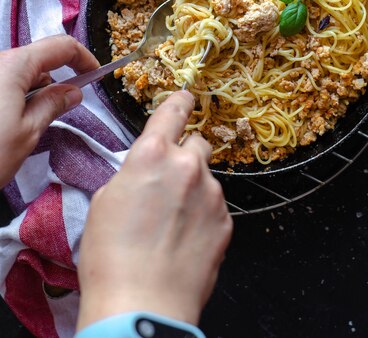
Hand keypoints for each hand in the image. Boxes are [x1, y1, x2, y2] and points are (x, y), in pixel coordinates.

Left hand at [0, 35, 98, 187]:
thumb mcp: (29, 132)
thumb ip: (54, 104)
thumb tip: (72, 91)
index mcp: (13, 66)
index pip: (60, 46)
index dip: (83, 57)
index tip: (95, 74)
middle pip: (38, 58)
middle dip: (56, 78)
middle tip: (67, 106)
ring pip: (19, 72)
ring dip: (34, 90)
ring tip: (32, 124)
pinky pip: (3, 82)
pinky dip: (15, 96)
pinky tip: (11, 123)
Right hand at [76, 91, 232, 330]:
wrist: (141, 304)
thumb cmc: (111, 255)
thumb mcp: (105, 201)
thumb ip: (133, 174)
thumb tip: (146, 172)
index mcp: (153, 154)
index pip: (174, 112)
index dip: (180, 102)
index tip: (186, 98)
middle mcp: (188, 166)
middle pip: (197, 144)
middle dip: (184, 155)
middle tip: (168, 182)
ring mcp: (212, 194)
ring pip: (206, 178)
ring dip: (193, 189)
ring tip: (172, 224)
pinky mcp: (226, 222)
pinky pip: (215, 207)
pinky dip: (203, 215)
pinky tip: (185, 240)